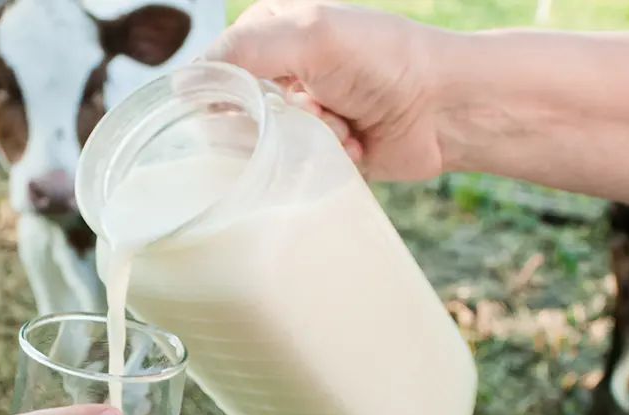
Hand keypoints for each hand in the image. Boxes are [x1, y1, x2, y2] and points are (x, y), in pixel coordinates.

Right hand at [206, 0, 447, 180]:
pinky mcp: (322, 149)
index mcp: (271, 31)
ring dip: (309, 139)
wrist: (445, 108)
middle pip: (240, 112)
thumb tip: (183, 84)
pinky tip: (357, 145)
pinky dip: (328, 159)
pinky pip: (297, 168)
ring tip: (345, 127)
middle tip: (319, 108)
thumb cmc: (383, 61)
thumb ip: (243, 52)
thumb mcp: (309, 36)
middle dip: (279, 119)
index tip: (268, 98)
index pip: (218, 67)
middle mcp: (282, 70)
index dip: (234, 90)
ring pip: (269, 145)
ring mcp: (303, 111)